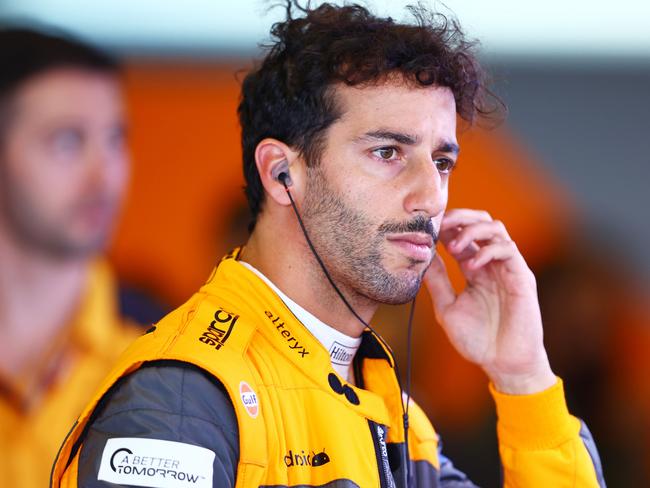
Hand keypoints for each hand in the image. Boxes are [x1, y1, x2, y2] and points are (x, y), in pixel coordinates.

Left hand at [424, 209, 555, 394]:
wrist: (503, 364)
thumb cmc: (477, 340)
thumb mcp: (447, 308)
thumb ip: (437, 282)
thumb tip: (423, 257)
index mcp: (474, 269)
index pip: (462, 235)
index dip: (446, 227)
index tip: (427, 228)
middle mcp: (492, 264)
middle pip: (481, 222)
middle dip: (461, 216)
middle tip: (441, 223)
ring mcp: (508, 268)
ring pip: (496, 229)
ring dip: (473, 230)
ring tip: (454, 245)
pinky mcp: (522, 277)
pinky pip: (508, 250)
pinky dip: (488, 250)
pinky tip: (472, 265)